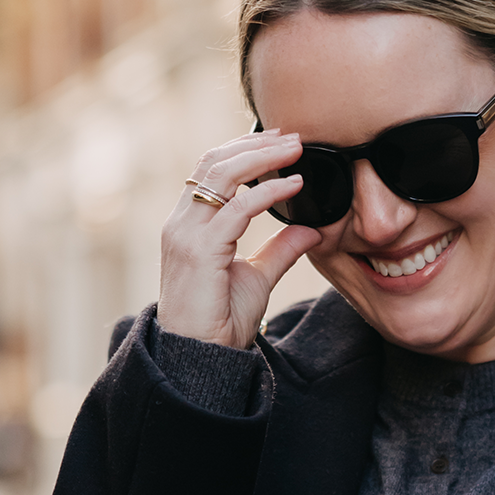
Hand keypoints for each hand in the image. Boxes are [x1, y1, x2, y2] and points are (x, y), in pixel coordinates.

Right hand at [159, 132, 321, 348]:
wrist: (200, 358)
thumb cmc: (220, 322)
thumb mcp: (257, 278)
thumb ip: (281, 250)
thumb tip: (312, 229)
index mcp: (190, 224)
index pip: (211, 170)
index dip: (244, 149)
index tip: (282, 142)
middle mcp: (182, 223)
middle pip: (214, 161)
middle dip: (255, 144)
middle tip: (294, 136)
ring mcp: (186, 234)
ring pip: (220, 175)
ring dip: (261, 157)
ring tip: (296, 149)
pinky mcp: (199, 251)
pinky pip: (236, 209)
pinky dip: (268, 192)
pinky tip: (294, 185)